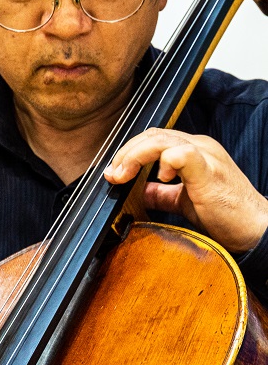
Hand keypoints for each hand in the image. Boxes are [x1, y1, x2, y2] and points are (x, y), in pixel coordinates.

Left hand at [104, 128, 267, 252]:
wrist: (255, 229)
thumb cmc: (225, 215)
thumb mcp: (184, 201)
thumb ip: (162, 194)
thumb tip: (139, 193)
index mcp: (192, 152)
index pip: (154, 139)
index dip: (129, 153)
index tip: (113, 173)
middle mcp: (198, 148)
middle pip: (152, 135)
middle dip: (126, 153)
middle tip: (112, 174)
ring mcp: (205, 156)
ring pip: (162, 140)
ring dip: (135, 156)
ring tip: (123, 175)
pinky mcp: (210, 171)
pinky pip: (183, 154)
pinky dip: (165, 162)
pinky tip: (160, 178)